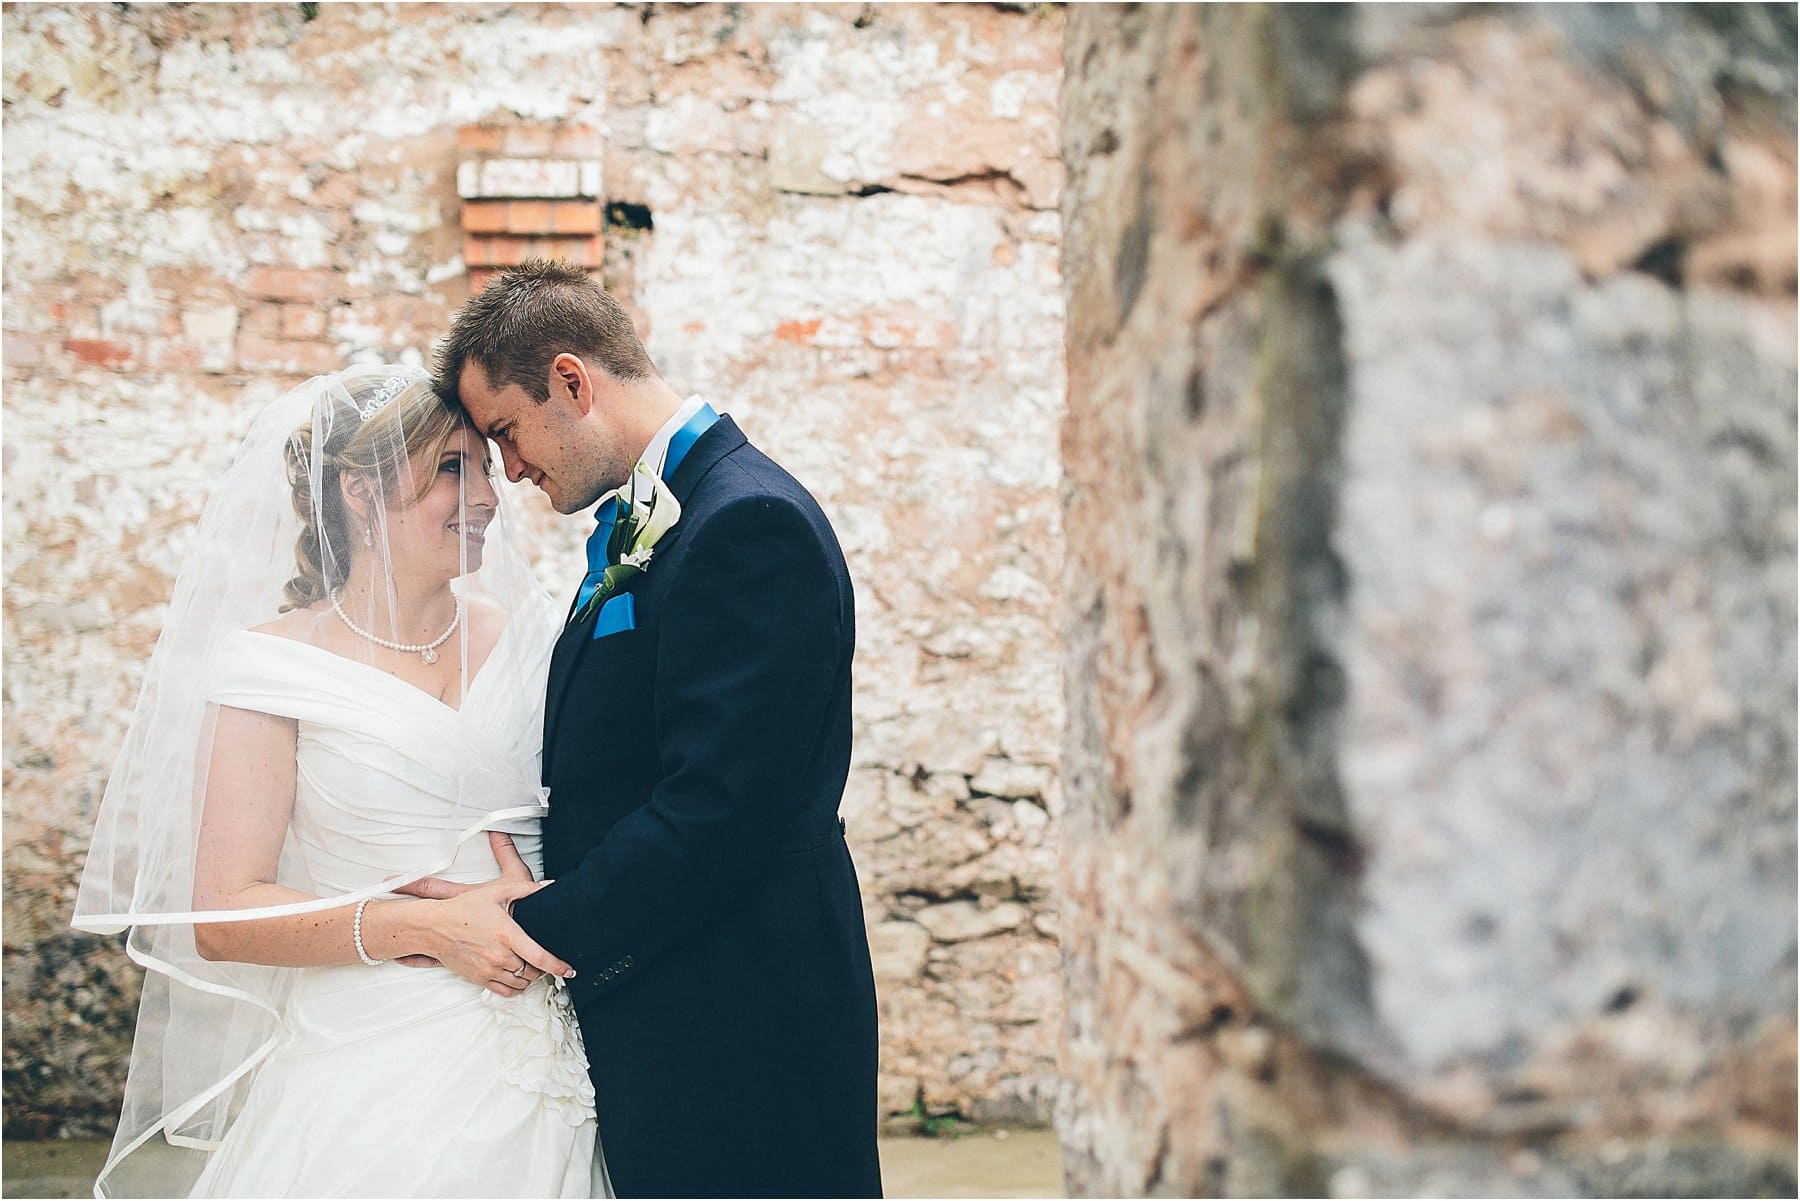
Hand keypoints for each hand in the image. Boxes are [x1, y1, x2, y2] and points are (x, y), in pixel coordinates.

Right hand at [393, 832, 573, 995]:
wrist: (433, 927)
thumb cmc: (463, 909)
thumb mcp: (496, 892)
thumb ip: (525, 889)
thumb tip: (548, 886)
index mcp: (507, 935)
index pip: (540, 957)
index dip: (558, 966)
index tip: (570, 971)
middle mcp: (499, 956)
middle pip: (533, 972)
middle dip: (543, 968)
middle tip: (545, 959)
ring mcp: (488, 970)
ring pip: (520, 983)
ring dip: (530, 977)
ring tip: (531, 966)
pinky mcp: (479, 978)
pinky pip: (505, 991)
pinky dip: (515, 987)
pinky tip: (517, 976)